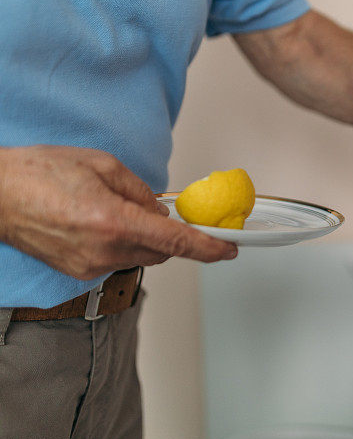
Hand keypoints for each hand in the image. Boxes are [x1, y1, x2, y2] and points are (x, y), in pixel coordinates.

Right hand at [0, 145, 237, 279]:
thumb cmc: (38, 174)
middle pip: (162, 252)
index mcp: (113, 222)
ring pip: (141, 256)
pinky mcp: (79, 272)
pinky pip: (118, 259)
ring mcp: (90, 265)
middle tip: (173, 216)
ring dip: (145, 238)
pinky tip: (101, 222)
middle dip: (173, 235)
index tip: (228, 250)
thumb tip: (162, 210)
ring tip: (116, 209)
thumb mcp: (103, 166)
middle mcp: (104, 250)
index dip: (208, 248)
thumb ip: (141, 191)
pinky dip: (123, 243)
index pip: (176, 242)